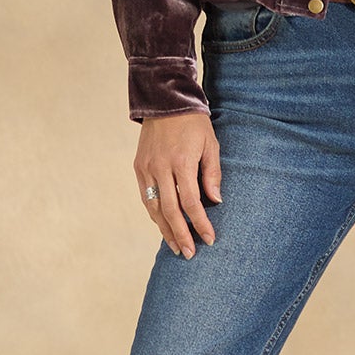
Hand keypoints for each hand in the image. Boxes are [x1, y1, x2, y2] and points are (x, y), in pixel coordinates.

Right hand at [135, 109, 219, 257]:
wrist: (165, 101)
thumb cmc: (194, 123)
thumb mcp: (210, 145)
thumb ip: (212, 174)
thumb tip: (215, 202)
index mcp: (182, 162)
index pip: (191, 202)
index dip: (200, 223)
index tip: (209, 239)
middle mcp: (161, 167)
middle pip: (170, 211)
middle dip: (181, 235)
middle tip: (190, 254)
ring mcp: (147, 168)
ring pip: (154, 207)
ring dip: (165, 230)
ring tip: (175, 247)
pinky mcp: (138, 166)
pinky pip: (146, 196)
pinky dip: (155, 214)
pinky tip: (163, 225)